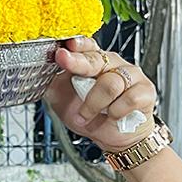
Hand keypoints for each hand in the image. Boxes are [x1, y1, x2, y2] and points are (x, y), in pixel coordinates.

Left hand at [44, 36, 157, 152]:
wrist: (113, 137)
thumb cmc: (91, 115)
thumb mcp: (62, 100)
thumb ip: (52, 84)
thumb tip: (37, 73)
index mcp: (93, 61)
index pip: (86, 46)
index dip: (76, 44)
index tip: (64, 47)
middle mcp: (112, 63)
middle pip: (96, 58)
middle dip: (78, 62)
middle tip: (64, 61)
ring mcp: (131, 75)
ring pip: (110, 84)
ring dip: (94, 104)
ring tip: (87, 116)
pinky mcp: (145, 90)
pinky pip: (128, 99)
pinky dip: (116, 111)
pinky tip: (113, 116)